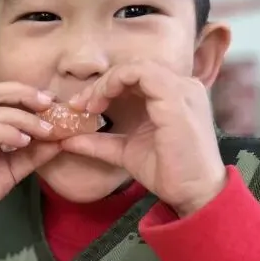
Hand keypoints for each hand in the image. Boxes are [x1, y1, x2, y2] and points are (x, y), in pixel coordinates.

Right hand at [0, 82, 60, 250]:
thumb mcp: (12, 169)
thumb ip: (33, 154)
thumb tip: (61, 140)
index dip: (26, 92)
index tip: (52, 101)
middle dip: (26, 95)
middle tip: (50, 106)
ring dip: (23, 118)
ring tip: (45, 130)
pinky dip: (6, 133)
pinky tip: (23, 142)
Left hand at [62, 60, 226, 216]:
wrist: (192, 193)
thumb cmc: (167, 172)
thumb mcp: (125, 152)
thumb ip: (99, 142)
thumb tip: (67, 139)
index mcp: (173, 96)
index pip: (135, 77)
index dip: (105, 87)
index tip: (81, 107)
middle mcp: (182, 86)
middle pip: (133, 69)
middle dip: (102, 84)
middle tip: (79, 105)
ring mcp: (181, 89)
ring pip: (134, 67)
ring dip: (106, 82)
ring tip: (89, 105)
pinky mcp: (175, 97)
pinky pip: (140, 73)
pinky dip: (114, 83)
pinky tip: (100, 104)